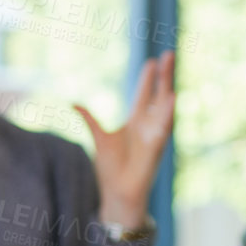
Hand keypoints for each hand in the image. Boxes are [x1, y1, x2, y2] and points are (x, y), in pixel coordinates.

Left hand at [74, 51, 174, 230]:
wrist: (117, 191)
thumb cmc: (111, 167)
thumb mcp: (98, 136)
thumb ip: (89, 118)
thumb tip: (73, 102)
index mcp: (136, 122)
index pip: (145, 94)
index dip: (148, 78)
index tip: (153, 61)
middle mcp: (148, 125)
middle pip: (158, 95)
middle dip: (163, 75)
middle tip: (168, 54)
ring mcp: (154, 134)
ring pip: (164, 106)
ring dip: (167, 86)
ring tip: (169, 66)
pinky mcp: (156, 146)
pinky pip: (164, 126)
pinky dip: (169, 112)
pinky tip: (172, 97)